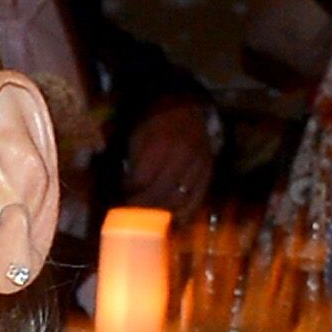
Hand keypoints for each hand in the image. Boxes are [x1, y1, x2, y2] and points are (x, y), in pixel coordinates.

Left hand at [121, 99, 214, 217]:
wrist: (183, 110)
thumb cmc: (154, 125)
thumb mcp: (137, 139)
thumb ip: (134, 165)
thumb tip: (127, 192)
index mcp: (160, 145)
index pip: (142, 181)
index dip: (130, 194)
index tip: (123, 201)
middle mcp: (182, 156)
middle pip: (161, 192)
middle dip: (145, 207)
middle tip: (135, 215)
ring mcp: (198, 164)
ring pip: (180, 199)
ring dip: (163, 213)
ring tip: (152, 220)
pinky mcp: (208, 171)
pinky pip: (198, 198)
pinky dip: (185, 212)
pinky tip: (174, 221)